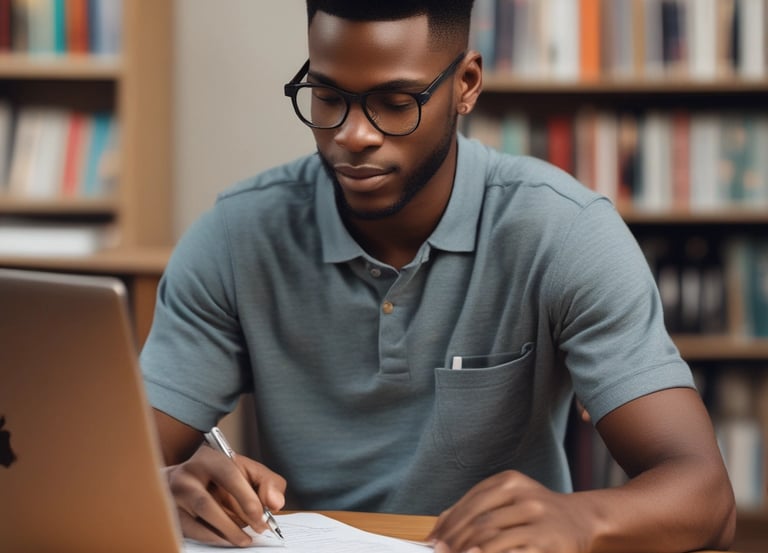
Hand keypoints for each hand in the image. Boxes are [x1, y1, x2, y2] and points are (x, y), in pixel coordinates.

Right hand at [163, 443, 286, 546]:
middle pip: (207, 504)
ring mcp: (174, 497)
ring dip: (225, 533)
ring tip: (244, 539)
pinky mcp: (171, 515)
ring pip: (198, 520)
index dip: (247, 500)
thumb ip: (268, 483)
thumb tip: (275, 503)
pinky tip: (226, 538)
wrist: (183, 481)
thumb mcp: (248, 471)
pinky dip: (213, 538)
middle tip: (257, 530)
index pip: (229, 476)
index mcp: (209, 458)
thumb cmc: (222, 477)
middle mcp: (186, 475)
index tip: (262, 518)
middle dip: (235, 522)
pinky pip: (191, 532)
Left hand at [428, 470, 595, 552]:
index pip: (470, 503)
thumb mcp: (509, 500)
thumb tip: (439, 528)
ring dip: (467, 551)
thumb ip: (477, 508)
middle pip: (479, 521)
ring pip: (492, 538)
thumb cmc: (537, 513)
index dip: (447, 524)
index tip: (432, 541)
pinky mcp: (547, 542)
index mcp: (510, 481)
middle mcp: (525, 495)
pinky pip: (511, 551)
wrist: (583, 520)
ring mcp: (538, 519)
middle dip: (454, 542)